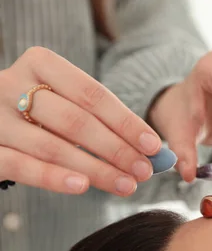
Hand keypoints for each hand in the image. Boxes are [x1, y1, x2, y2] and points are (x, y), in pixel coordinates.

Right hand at [0, 47, 162, 195]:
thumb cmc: (40, 118)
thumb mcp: (70, 108)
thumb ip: (108, 126)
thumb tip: (158, 154)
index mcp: (40, 64)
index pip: (92, 94)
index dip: (126, 122)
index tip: (154, 146)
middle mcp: (11, 84)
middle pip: (76, 121)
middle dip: (116, 149)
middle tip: (144, 172)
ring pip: (52, 146)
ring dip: (96, 169)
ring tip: (126, 185)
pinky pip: (20, 166)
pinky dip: (53, 177)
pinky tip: (82, 187)